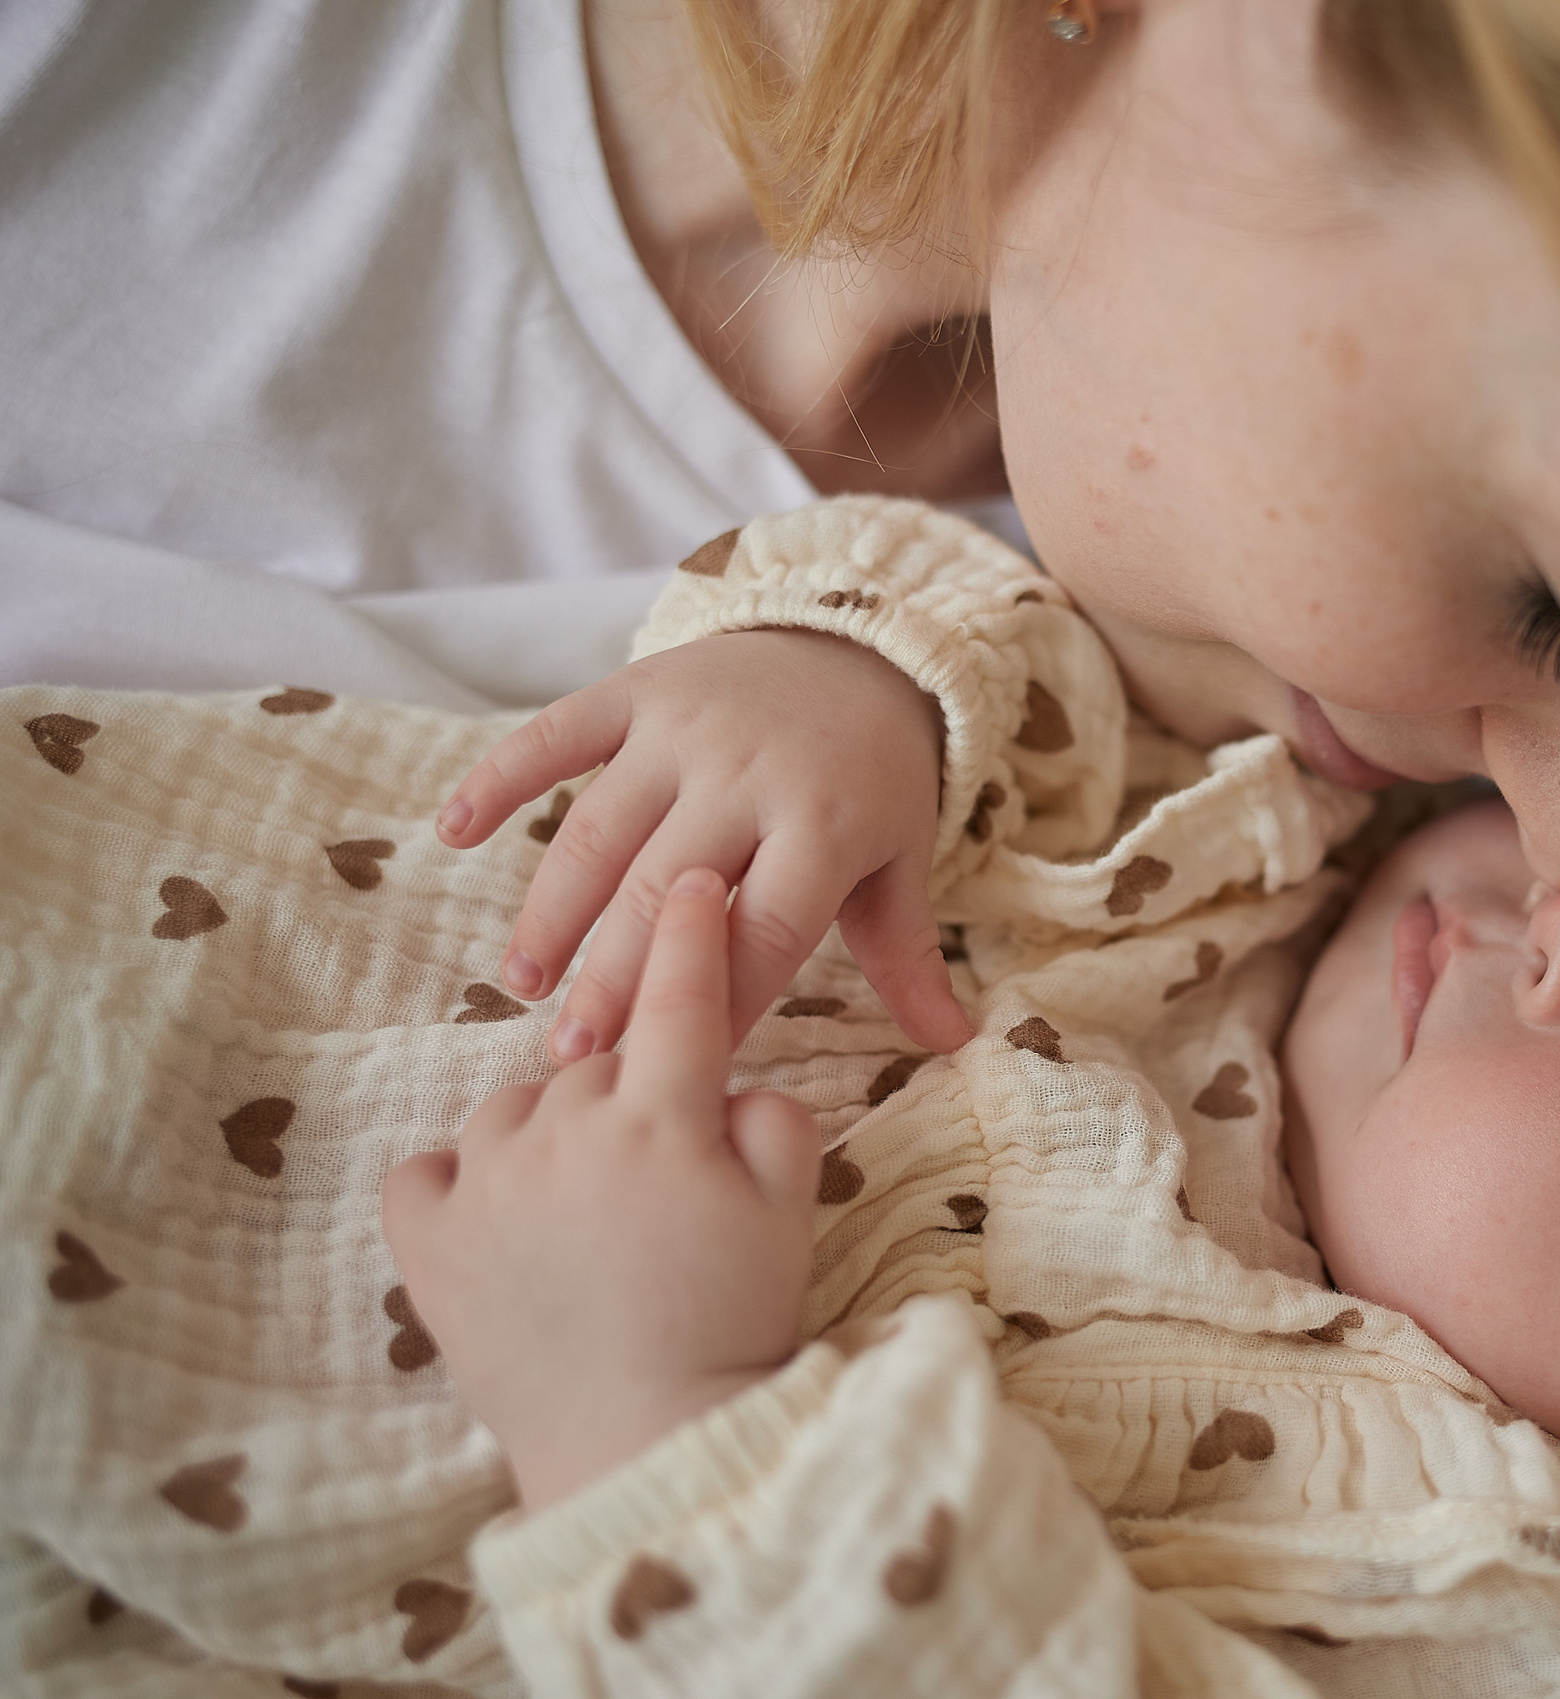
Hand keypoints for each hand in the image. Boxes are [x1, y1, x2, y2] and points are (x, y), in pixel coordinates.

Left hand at [382, 868, 821, 1511]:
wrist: (643, 1441)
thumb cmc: (731, 1323)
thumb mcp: (790, 1214)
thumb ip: (770, 1122)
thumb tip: (730, 1085)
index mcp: (665, 1117)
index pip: (680, 993)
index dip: (688, 930)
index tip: (690, 883)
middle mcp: (567, 1128)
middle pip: (597, 1060)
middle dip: (627, 1089)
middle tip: (656, 1168)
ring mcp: (490, 1180)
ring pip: (514, 1106)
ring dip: (548, 1131)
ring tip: (584, 1207)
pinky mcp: (429, 1241)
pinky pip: (428, 1168)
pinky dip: (457, 1176)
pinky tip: (494, 1209)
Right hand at [438, 628, 972, 1060]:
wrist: (861, 644)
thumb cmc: (875, 779)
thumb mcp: (903, 860)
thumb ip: (909, 954)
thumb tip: (954, 1044)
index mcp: (824, 824)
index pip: (761, 932)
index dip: (714, 1004)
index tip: (672, 1071)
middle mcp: (750, 773)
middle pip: (667, 892)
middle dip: (616, 978)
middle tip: (573, 1056)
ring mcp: (686, 726)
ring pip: (601, 828)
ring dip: (553, 908)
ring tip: (523, 982)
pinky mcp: (638, 688)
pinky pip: (557, 732)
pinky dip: (499, 777)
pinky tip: (452, 834)